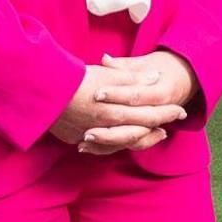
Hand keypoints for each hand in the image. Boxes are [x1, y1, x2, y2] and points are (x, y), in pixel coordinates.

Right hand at [51, 57, 186, 156]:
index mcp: (117, 110)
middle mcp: (107, 127)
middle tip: (170, 127)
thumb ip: (132, 78)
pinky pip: (97, 146)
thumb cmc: (74, 79)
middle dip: (157, 128)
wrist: (40, 91)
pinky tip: (114, 142)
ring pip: (121, 142)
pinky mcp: (74, 136)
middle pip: (139, 131)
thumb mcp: (107, 74)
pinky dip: (109, 145)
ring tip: (151, 135)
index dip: (167, 112)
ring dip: (138, 139)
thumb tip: (155, 77)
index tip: (181, 111)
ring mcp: (90, 135)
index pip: (150, 114)